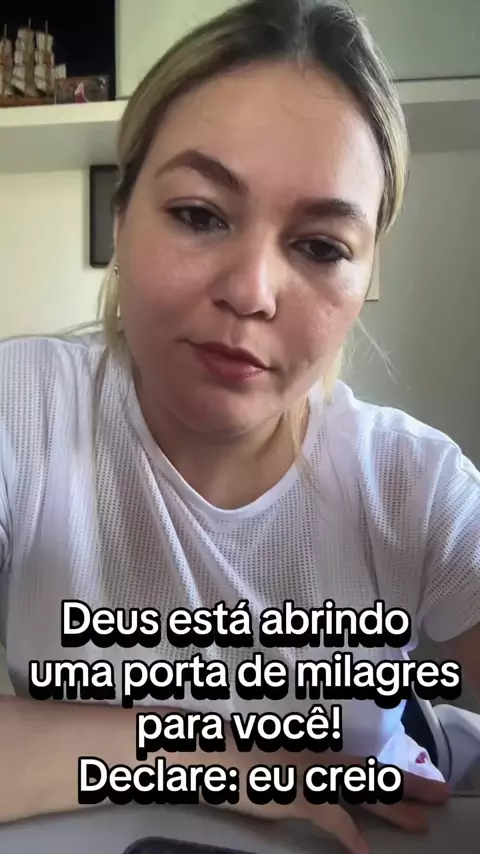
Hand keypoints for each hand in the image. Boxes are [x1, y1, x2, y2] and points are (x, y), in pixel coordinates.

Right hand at [232, 749, 449, 853]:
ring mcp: (307, 774)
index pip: (360, 763)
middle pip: (369, 773)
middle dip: (406, 784)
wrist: (211, 754)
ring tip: (418, 823)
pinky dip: (346, 832)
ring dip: (390, 808)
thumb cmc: (236, 757)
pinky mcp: (293, 794)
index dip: (391, 772)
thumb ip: (301, 770)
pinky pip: (327, 816)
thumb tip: (322, 787)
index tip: (419, 781)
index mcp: (314, 751)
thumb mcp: (275, 761)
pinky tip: (363, 850)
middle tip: (439, 793)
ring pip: (358, 790)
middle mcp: (316, 758)